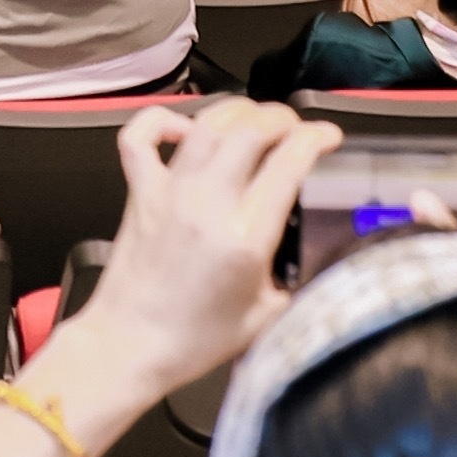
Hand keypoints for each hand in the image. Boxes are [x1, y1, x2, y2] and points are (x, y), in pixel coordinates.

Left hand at [70, 102, 337, 407]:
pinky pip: (143, 136)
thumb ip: (295, 280)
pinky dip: (164, 120)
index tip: (328, 136)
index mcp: (245, 236)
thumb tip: (315, 255)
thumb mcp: (266, 317)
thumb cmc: (192, 340)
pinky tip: (185, 129)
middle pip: (250, 129)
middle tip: (296, 127)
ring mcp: (170, 192)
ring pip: (206, 123)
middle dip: (282, 117)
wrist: (129, 344)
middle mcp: (207, 203)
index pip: (288, 162)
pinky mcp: (140, 192)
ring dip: (238, 111)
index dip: (315, 138)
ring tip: (256, 119)